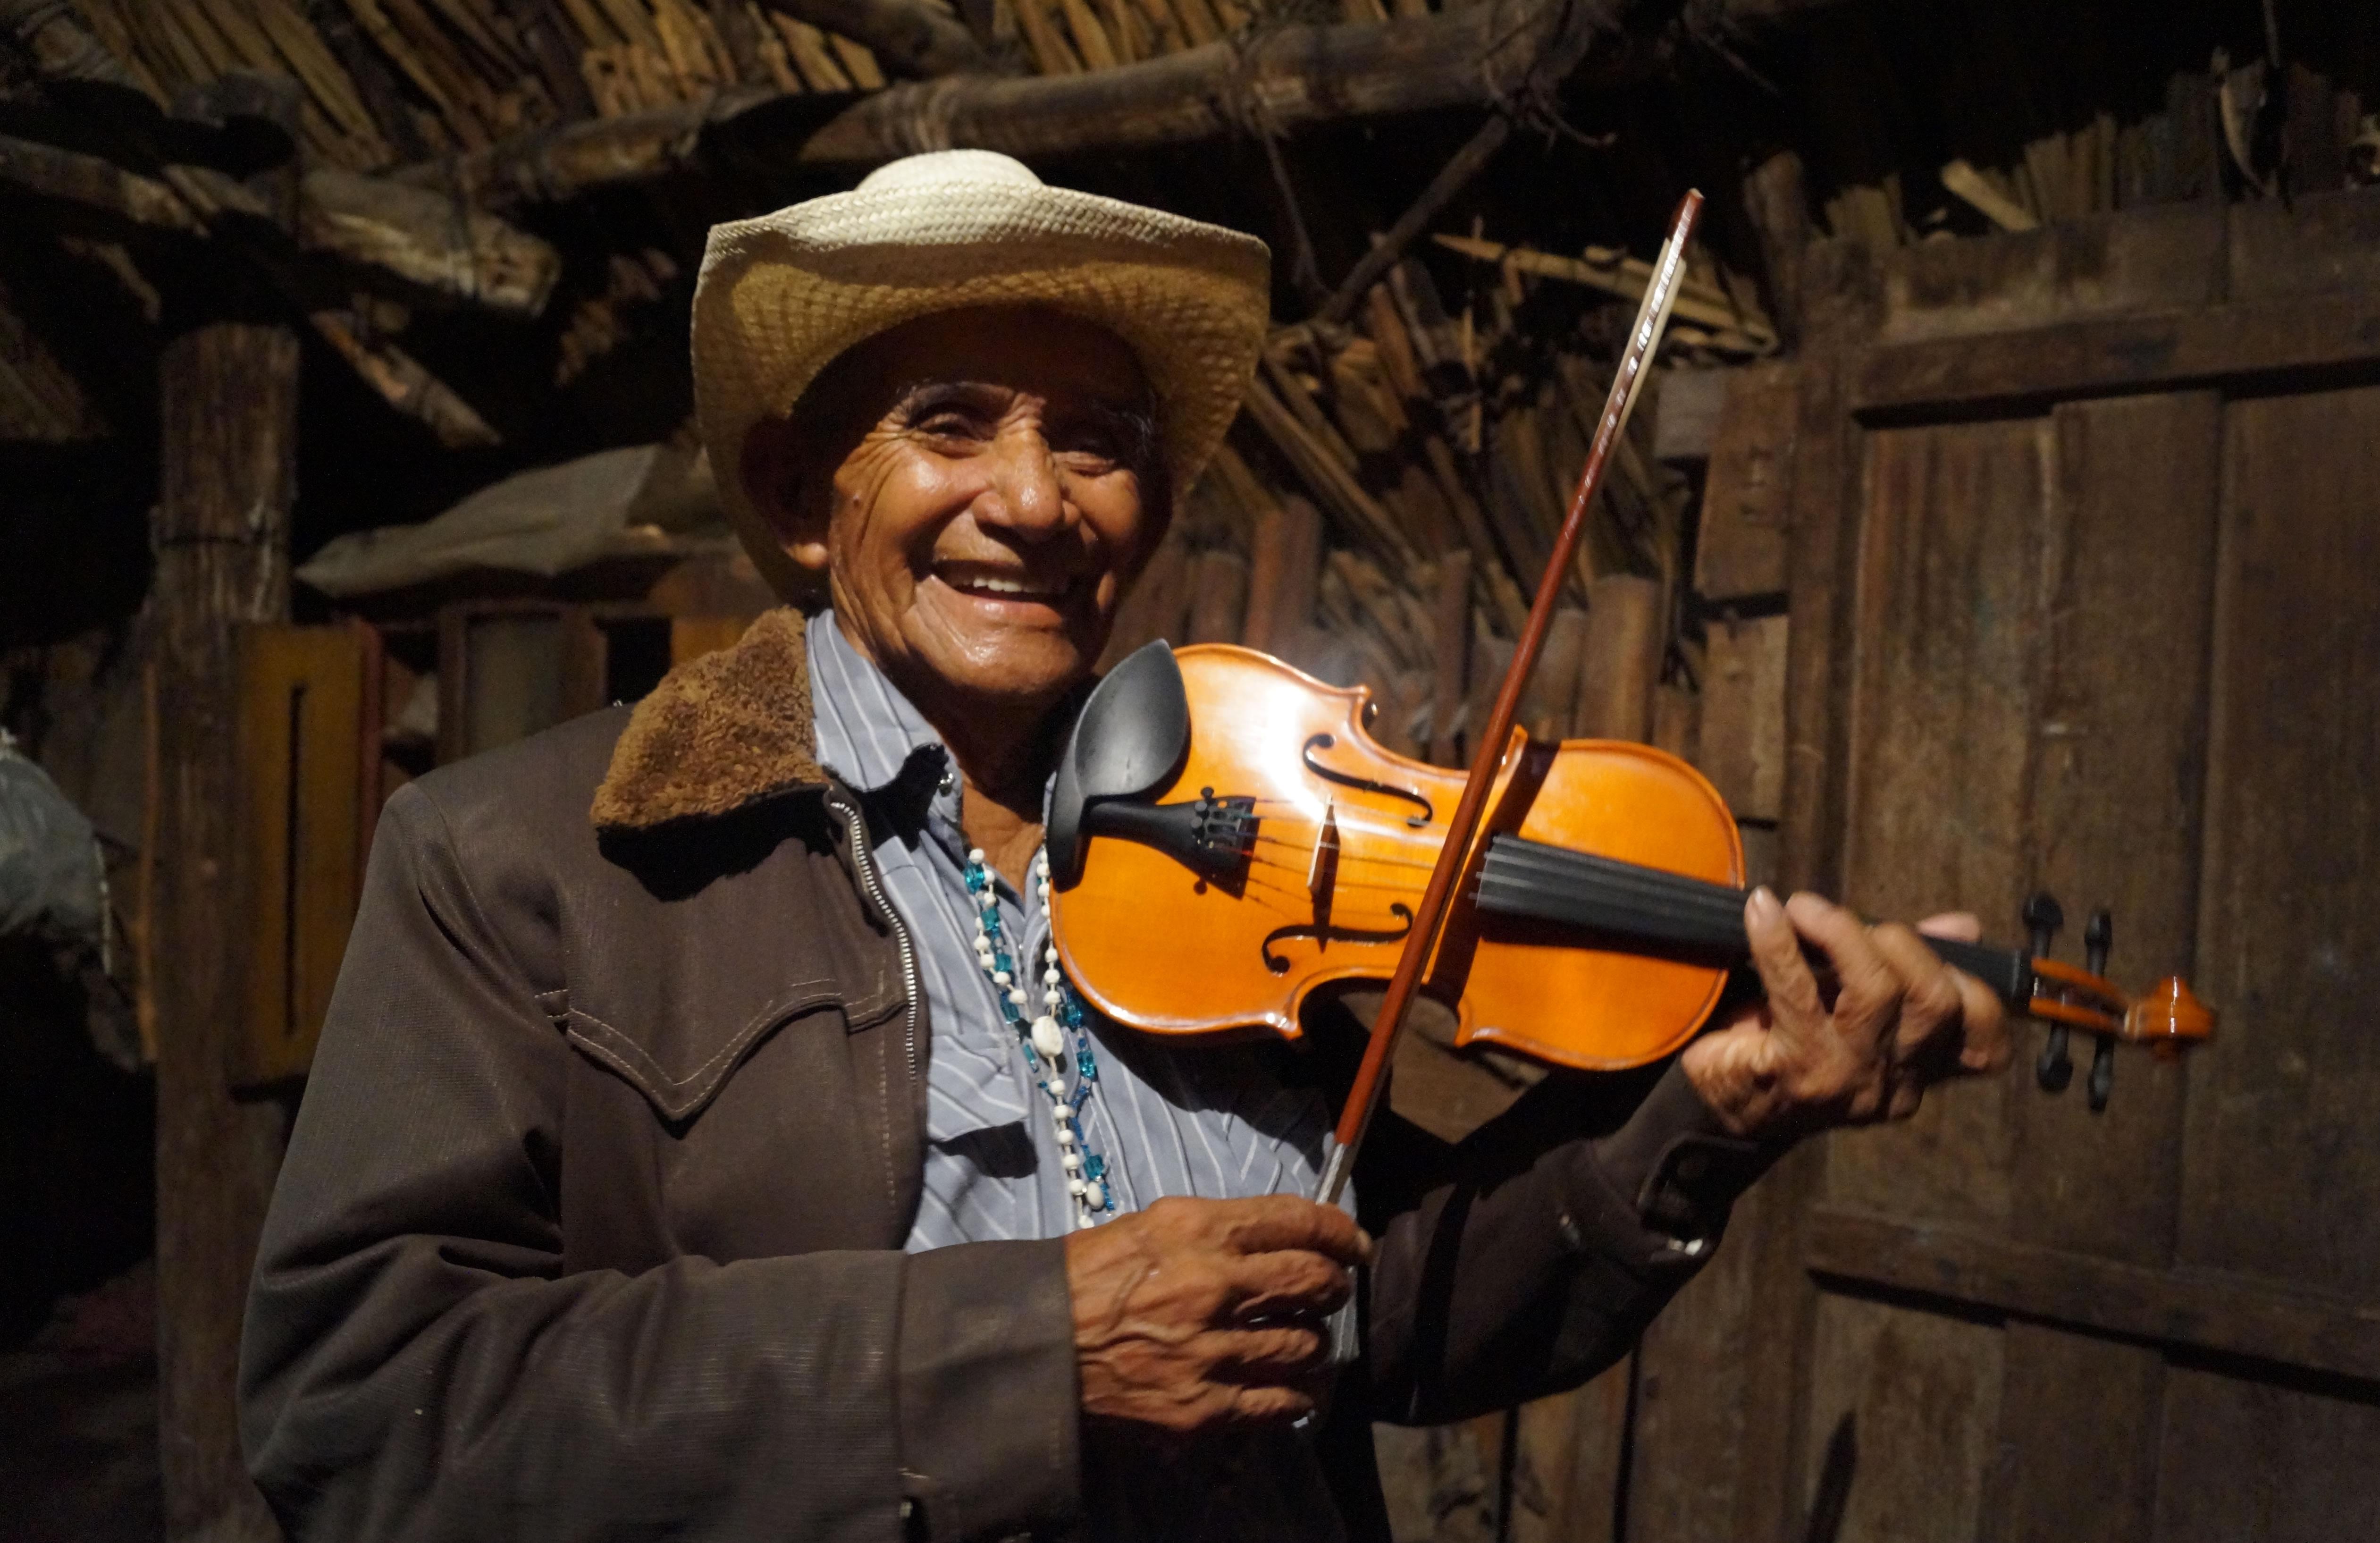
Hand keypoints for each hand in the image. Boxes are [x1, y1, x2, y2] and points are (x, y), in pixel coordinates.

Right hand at [1064, 1193, 1369, 1434]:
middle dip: (1334, 1284)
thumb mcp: (1152, 1226)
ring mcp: (1210, 1351)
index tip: (1353, 1243)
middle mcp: (1212, 1287)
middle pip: (1313, 1281)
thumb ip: (1219, 1230)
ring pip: (1305, 1345)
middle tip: (1332, 1289)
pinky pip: (1279, 1403)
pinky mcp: (1202, 1407)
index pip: (1297, 1222)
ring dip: (1314, 1341)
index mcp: (1198, 1231)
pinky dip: (1298, 1395)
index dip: (1339, 1231)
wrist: (1038, 1346)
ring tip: (1303, 1340)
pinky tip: (1294, 1388)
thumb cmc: (1090, 1278)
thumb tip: (1281, 1235)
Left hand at [1680, 888, 2011, 1140]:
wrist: (1713, 1101)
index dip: (1977, 992)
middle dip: (1900, 942)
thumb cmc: (1787, 1040)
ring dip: (1842, 933)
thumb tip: (1963, 926)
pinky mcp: (1790, 1071)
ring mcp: (1844, 1081)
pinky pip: (1796, 991)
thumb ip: (1907, 966)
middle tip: (1843, 921)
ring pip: (1877, 993)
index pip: (1984, 1046)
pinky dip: (1778, 941)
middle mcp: (1891, 1085)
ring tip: (1804, 909)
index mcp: (1917, 1071)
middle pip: (1935, 1003)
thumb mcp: (1852, 1004)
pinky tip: (1763, 911)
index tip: (1936, 952)